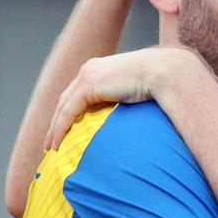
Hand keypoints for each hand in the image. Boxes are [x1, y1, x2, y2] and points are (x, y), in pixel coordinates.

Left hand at [44, 46, 199, 149]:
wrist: (166, 72)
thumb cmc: (162, 84)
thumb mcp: (140, 93)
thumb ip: (129, 102)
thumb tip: (135, 122)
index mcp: (100, 70)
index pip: (78, 94)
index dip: (69, 113)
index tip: (65, 130)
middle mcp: (90, 70)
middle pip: (66, 100)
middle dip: (57, 121)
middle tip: (51, 141)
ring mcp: (88, 75)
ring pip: (63, 107)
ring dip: (55, 128)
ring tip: (51, 147)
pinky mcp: (89, 85)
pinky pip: (68, 111)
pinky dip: (61, 128)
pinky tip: (57, 143)